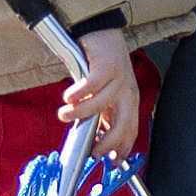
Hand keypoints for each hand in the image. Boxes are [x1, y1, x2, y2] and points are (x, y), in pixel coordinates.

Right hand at [65, 26, 143, 154]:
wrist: (101, 32)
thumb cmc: (100, 66)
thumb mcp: (104, 94)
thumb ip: (101, 114)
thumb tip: (91, 140)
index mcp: (128, 101)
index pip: (130, 130)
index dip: (123, 148)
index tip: (112, 162)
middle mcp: (127, 92)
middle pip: (124, 123)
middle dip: (109, 142)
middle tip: (93, 152)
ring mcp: (119, 78)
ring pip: (102, 104)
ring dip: (81, 113)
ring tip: (64, 115)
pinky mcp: (107, 65)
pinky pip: (93, 84)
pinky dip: (79, 93)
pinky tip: (68, 97)